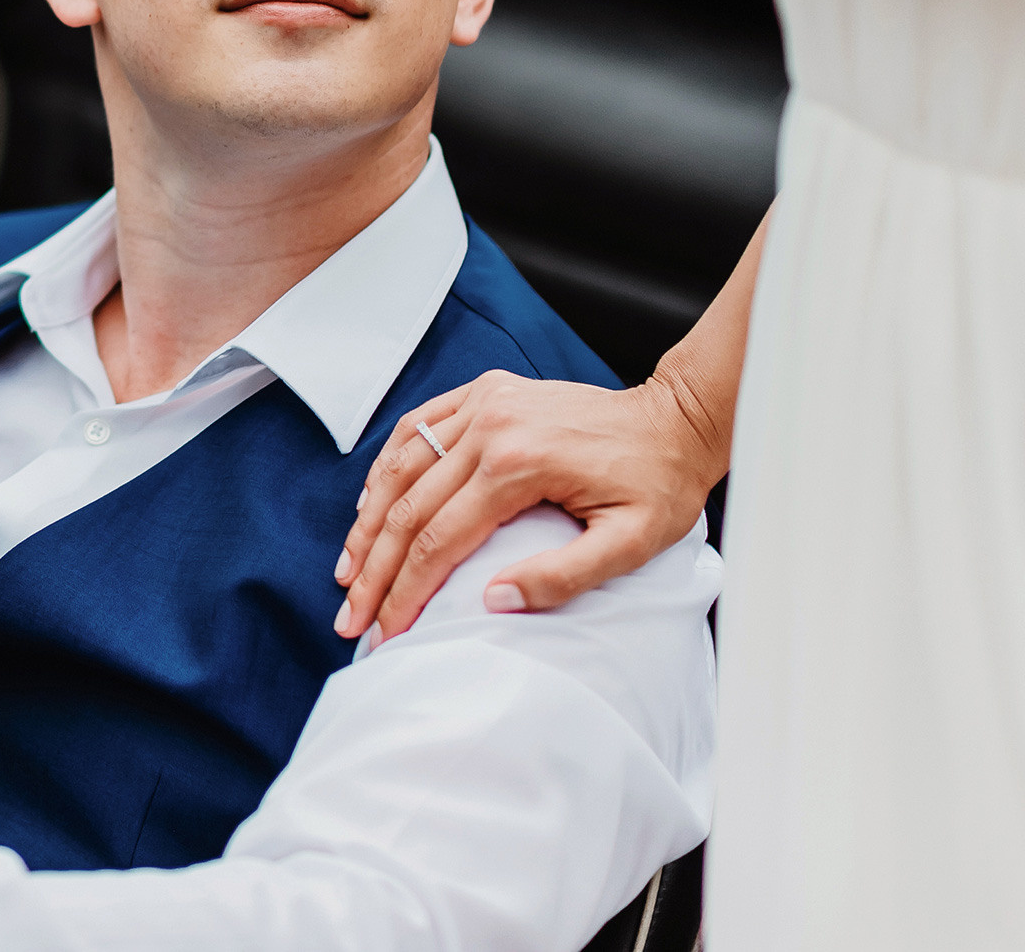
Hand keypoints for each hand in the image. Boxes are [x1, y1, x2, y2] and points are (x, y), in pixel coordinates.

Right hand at [334, 368, 725, 639]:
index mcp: (519, 465)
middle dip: (374, 570)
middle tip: (351, 617)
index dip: (406, 593)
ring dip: (368, 522)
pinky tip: (372, 501)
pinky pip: (418, 426)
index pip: (439, 541)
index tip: (386, 632)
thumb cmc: (659, 483)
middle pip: (408, 508)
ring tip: (349, 569)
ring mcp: (484, 403)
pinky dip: (387, 466)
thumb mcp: (631, 544)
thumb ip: (562, 577)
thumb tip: (492, 602)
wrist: (675, 420)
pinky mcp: (485, 392)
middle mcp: (490, 426)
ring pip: (400, 466)